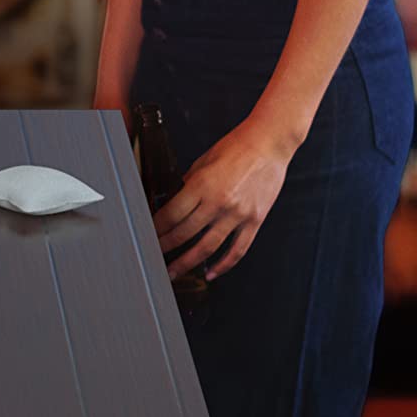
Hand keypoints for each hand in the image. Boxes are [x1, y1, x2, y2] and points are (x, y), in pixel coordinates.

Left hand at [155, 117, 290, 282]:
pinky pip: (237, 250)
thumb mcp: (204, 161)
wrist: (269, 143)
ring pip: (207, 248)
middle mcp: (219, 202)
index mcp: (202, 185)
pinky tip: (211, 273)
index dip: (156, 228)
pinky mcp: (255, 221)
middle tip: (154, 255)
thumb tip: (174, 203)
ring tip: (174, 272)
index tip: (148, 235)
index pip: (171, 215)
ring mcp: (238, 214)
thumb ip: (189, 184)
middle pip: (184, 233)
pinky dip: (223, 265)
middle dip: (165, 247)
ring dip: (187, 262)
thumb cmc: (237, 147)